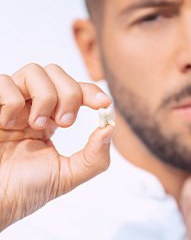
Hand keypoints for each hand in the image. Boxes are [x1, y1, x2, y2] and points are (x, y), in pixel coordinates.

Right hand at [0, 63, 113, 230]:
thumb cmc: (26, 189)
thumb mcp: (68, 175)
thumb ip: (94, 156)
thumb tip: (109, 127)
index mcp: (51, 120)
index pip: (75, 91)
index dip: (91, 91)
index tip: (104, 103)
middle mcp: (33, 107)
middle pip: (57, 73)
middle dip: (70, 95)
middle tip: (64, 123)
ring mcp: (12, 103)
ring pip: (35, 71)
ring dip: (45, 97)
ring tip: (36, 125)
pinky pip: (5, 82)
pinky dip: (12, 102)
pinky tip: (7, 124)